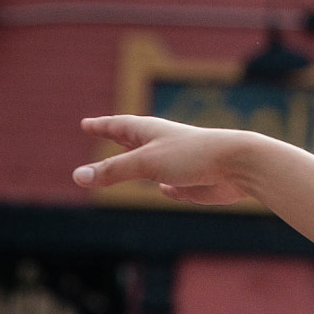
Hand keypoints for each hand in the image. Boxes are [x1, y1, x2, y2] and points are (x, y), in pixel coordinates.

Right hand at [73, 116, 259, 204]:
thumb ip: (112, 171)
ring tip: (130, 162)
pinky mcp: (191, 185)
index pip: (117, 127)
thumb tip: (78, 177)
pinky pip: (173, 186)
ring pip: (151, 165)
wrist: (235, 166)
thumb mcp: (144, 163)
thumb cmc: (190, 156)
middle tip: (105, 133)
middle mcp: (161, 146)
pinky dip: (167, 188)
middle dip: (117, 140)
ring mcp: (177, 166)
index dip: (100, 126)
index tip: (85, 124)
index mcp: (148, 132)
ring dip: (139, 164)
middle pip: (132, 143)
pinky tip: (166, 189)